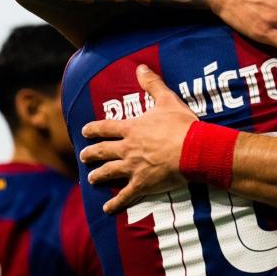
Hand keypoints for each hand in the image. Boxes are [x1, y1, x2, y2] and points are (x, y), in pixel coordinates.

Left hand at [80, 65, 196, 213]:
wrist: (193, 150)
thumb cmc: (181, 125)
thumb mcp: (167, 100)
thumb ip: (152, 84)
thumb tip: (141, 66)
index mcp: (132, 129)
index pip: (106, 128)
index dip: (94, 129)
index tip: (84, 131)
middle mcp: (127, 148)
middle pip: (103, 151)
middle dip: (91, 153)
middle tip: (84, 156)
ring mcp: (133, 168)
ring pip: (109, 172)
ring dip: (98, 176)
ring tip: (91, 179)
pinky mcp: (142, 185)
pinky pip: (125, 196)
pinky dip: (115, 203)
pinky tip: (107, 209)